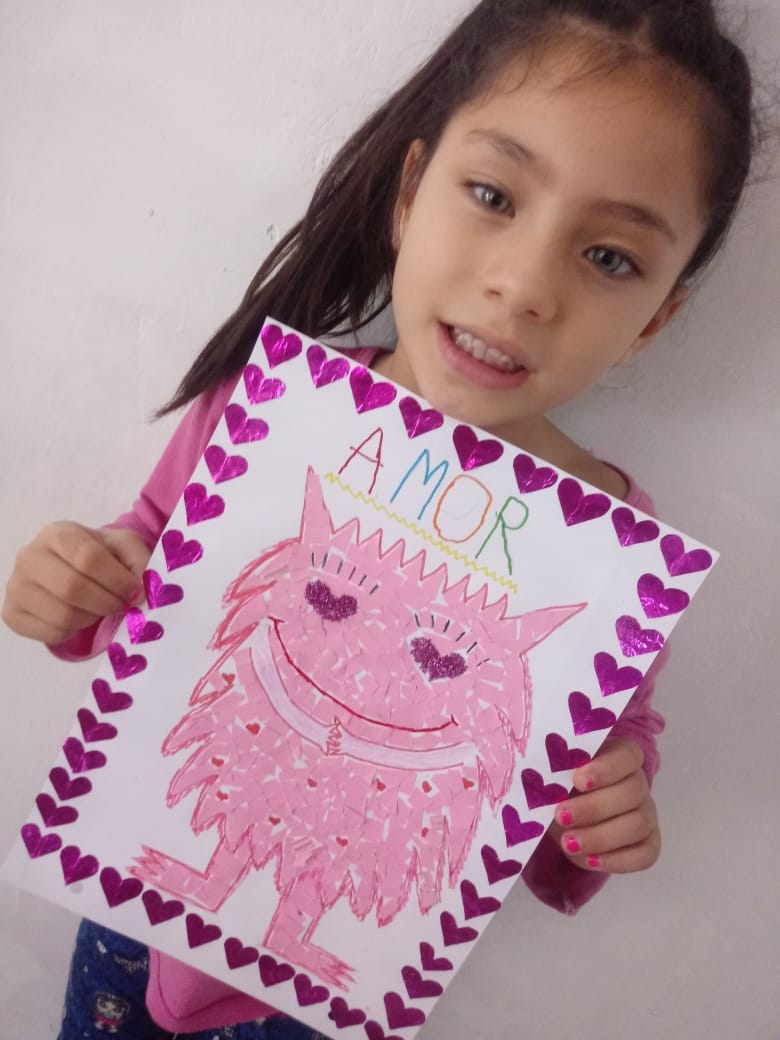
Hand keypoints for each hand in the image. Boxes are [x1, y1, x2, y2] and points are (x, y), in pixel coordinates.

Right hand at [2, 522, 149, 644]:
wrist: (72, 570)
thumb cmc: (100, 556)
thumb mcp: (124, 547)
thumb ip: (139, 560)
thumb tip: (143, 587)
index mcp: (58, 533)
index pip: (88, 558)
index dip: (117, 580)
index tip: (135, 591)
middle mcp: (29, 556)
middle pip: (72, 588)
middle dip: (107, 602)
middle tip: (121, 606)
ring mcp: (16, 586)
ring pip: (62, 615)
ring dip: (92, 618)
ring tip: (100, 609)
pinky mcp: (12, 613)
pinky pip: (51, 634)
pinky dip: (74, 632)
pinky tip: (80, 617)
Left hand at [549, 738, 659, 873]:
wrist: (565, 815)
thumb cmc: (560, 786)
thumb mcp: (554, 777)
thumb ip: (555, 775)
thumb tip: (545, 785)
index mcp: (620, 756)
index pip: (627, 755)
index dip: (606, 768)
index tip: (577, 780)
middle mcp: (638, 783)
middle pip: (632, 792)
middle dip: (594, 807)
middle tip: (561, 816)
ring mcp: (646, 814)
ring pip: (638, 825)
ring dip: (601, 837)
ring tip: (568, 843)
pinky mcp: (648, 843)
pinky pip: (645, 855)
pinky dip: (617, 860)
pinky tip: (589, 860)